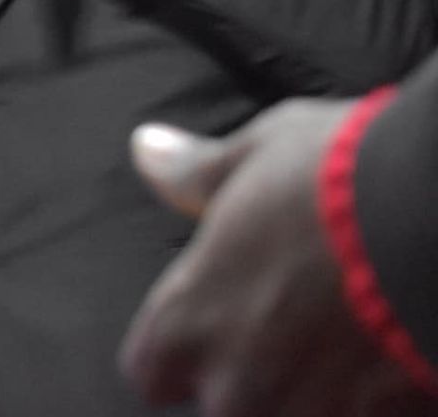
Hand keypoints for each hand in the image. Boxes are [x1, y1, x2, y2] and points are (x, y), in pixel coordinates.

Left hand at [121, 103, 435, 416]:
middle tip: (299, 314)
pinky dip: (372, 398)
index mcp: (189, 321)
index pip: (150, 371)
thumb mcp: (258, 155)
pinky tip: (392, 348)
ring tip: (353, 330)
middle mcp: (239, 386)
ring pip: (296, 413)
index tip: (211, 319)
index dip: (180, 349)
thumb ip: (195, 174)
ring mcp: (315, 415)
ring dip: (319, 387)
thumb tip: (151, 152)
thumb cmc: (346, 181)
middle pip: (227, 401)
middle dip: (257, 369)